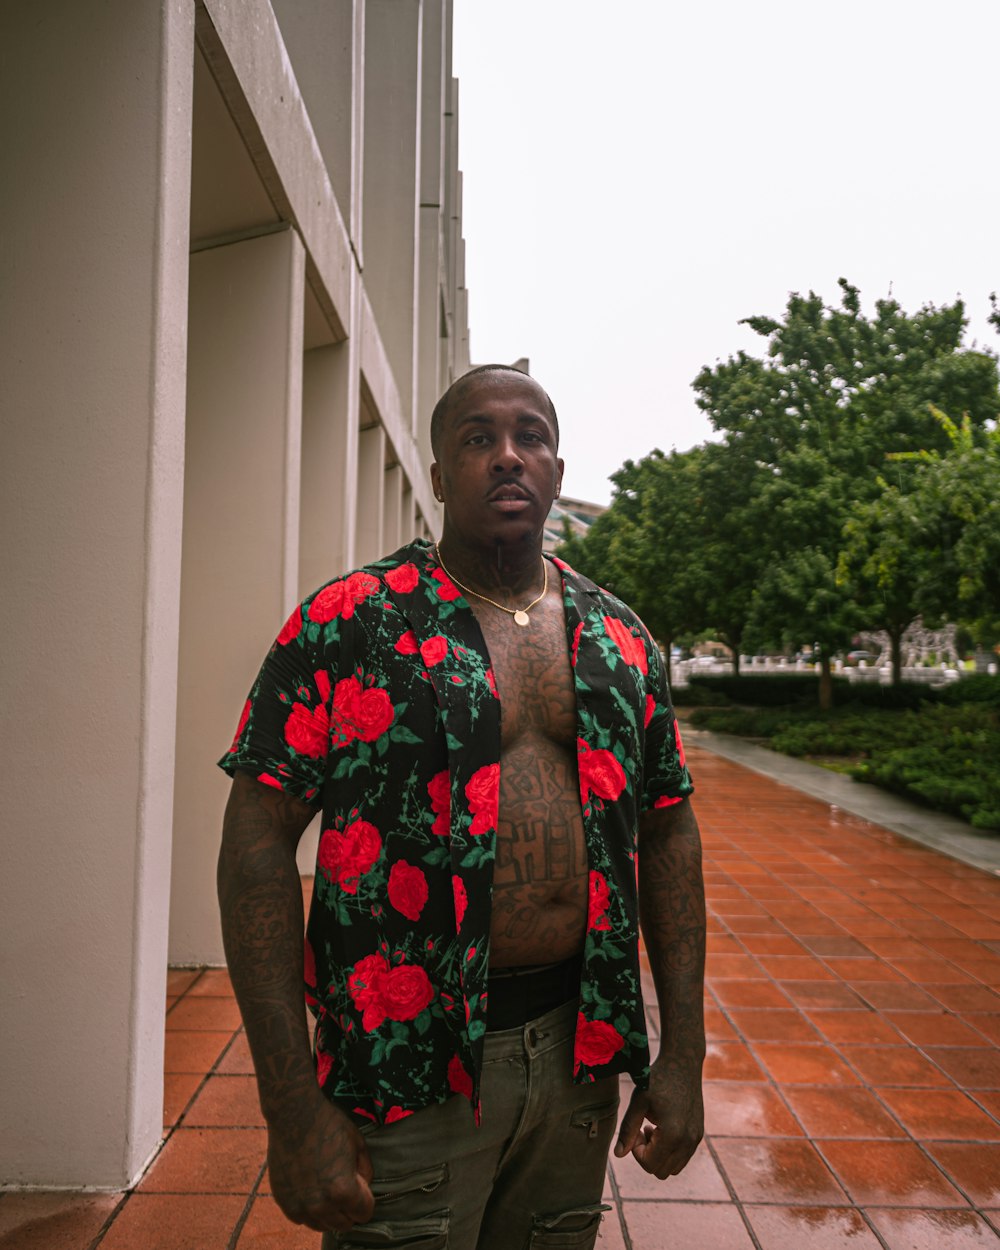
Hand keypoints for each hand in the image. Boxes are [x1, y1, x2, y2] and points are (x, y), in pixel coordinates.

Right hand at [267, 1094, 374, 1232]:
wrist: (293, 1113)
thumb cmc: (329, 1124)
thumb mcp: (358, 1143)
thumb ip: (366, 1171)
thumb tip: (364, 1187)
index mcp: (343, 1191)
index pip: (364, 1214)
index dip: (365, 1199)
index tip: (360, 1185)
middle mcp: (321, 1205)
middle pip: (344, 1224)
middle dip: (349, 1209)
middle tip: (344, 1186)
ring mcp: (300, 1205)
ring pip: (322, 1225)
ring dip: (328, 1212)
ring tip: (326, 1186)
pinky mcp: (283, 1201)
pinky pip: (301, 1218)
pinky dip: (308, 1208)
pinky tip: (310, 1187)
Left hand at [613, 1055, 703, 1177]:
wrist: (683, 1063)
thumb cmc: (658, 1079)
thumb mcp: (638, 1102)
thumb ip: (628, 1130)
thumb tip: (618, 1154)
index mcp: (673, 1134)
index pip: (649, 1165)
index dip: (636, 1152)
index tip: (636, 1129)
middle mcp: (688, 1141)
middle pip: (661, 1172)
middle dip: (647, 1155)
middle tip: (642, 1130)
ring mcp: (696, 1139)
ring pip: (673, 1169)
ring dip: (659, 1155)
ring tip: (653, 1129)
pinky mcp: (698, 1135)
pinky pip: (682, 1158)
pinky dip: (670, 1151)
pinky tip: (663, 1128)